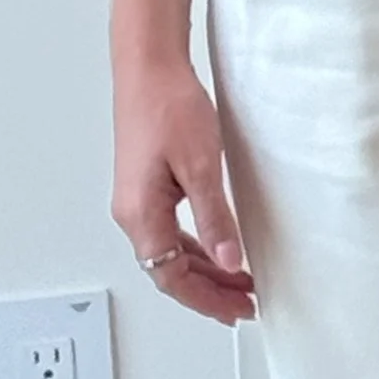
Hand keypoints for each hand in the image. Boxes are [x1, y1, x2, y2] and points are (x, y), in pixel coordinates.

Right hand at [111, 57, 255, 324]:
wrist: (149, 68)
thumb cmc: (168, 107)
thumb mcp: (201, 166)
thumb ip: (214, 217)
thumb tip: (230, 260)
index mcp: (140, 215)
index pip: (171, 278)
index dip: (206, 299)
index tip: (236, 310)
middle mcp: (133, 213)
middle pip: (169, 271)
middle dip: (208, 291)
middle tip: (245, 304)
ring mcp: (137, 201)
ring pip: (170, 253)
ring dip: (204, 271)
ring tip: (239, 282)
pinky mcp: (147, 187)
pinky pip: (170, 232)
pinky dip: (196, 247)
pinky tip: (218, 248)